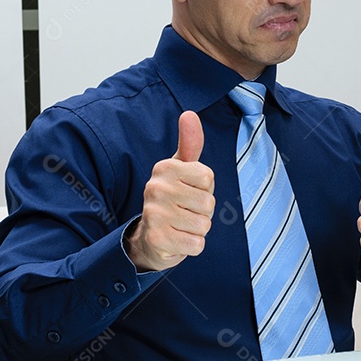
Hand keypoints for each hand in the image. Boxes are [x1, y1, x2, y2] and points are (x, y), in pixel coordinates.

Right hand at [126, 111, 214, 270]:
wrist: (152, 237)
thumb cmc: (174, 198)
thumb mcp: (183, 169)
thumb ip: (190, 144)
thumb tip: (189, 114)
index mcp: (164, 168)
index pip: (208, 177)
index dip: (205, 188)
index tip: (190, 191)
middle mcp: (155, 187)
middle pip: (208, 202)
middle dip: (203, 212)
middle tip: (185, 211)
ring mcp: (154, 213)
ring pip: (204, 224)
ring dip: (198, 229)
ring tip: (181, 225)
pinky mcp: (157, 238)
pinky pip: (197, 244)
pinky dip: (192, 245)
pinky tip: (178, 239)